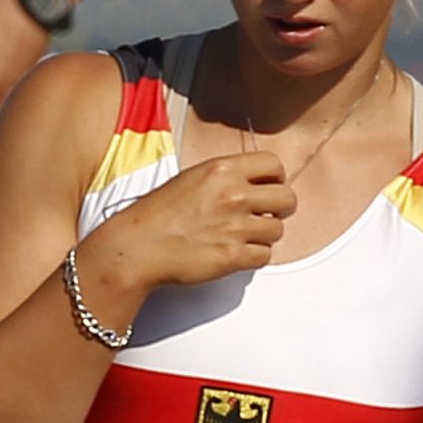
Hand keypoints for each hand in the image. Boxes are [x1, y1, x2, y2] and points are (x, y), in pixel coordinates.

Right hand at [92, 151, 296, 289]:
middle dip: (280, 209)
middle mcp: (234, 194)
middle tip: (265, 215)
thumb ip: (226, 178)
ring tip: (242, 237)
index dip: (276, 179)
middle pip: (288, 198)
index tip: (270, 188)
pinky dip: (254, 257)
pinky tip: (236, 253)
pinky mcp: (233, 255)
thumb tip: (254, 184)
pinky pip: (265, 255)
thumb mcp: (192, 179)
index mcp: (223, 169)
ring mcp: (236, 225)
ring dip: (264, 235)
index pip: (274, 165)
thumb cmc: (156, 216)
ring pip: (278, 229)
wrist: (135, 248)